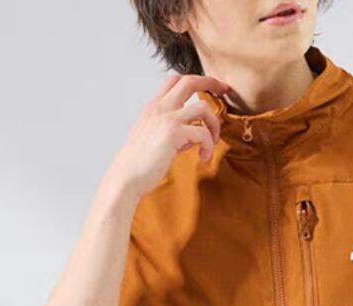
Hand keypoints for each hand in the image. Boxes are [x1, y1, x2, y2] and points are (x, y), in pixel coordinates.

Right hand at [106, 73, 229, 200]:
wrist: (126, 177)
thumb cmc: (139, 164)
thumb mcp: (154, 140)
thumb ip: (172, 133)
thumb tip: (191, 137)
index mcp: (153, 108)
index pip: (175, 81)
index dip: (196, 80)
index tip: (212, 88)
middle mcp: (159, 108)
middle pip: (189, 81)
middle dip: (212, 83)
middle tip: (226, 93)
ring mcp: (166, 118)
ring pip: (203, 107)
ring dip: (214, 123)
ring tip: (213, 141)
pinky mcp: (173, 133)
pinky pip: (203, 133)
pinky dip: (209, 146)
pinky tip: (203, 158)